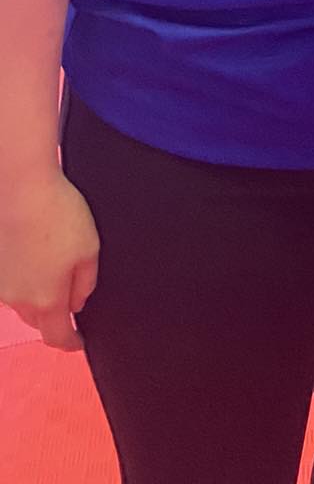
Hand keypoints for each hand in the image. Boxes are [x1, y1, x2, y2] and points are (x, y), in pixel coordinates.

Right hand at [0, 173, 99, 352]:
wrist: (19, 186)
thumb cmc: (58, 214)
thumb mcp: (89, 249)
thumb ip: (85, 283)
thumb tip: (77, 303)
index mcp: (47, 299)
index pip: (57, 336)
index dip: (71, 343)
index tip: (80, 342)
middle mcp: (18, 298)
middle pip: (39, 319)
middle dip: (55, 316)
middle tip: (71, 299)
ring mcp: (2, 283)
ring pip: (23, 299)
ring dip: (38, 293)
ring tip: (53, 264)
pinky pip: (12, 281)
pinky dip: (24, 274)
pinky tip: (34, 250)